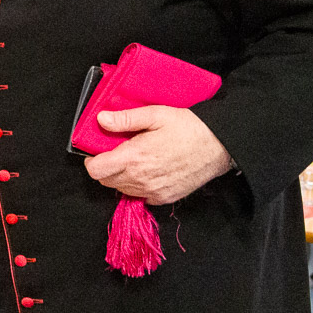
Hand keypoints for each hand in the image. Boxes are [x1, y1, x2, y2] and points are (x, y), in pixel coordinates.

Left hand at [83, 106, 231, 204]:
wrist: (221, 146)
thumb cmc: (190, 128)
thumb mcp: (156, 114)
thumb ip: (125, 119)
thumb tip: (101, 120)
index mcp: (134, 158)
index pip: (95, 170)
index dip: (92, 161)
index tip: (97, 152)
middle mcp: (141, 179)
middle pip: (106, 181)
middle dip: (106, 167)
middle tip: (117, 152)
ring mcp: (153, 191)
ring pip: (122, 189)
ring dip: (121, 177)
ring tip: (134, 160)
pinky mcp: (165, 198)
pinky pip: (140, 196)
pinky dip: (138, 186)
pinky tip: (148, 171)